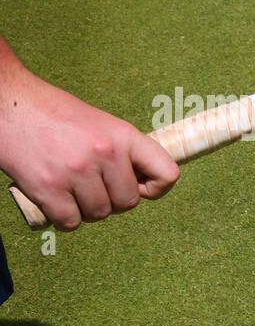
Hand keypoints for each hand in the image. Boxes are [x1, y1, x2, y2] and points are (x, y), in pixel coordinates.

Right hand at [0, 50, 179, 230]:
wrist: (7, 103)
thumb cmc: (54, 114)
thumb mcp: (99, 123)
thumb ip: (121, 151)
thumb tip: (143, 184)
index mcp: (123, 135)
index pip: (167, 174)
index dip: (156, 188)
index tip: (140, 186)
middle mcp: (104, 153)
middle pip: (128, 202)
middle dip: (112, 200)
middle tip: (92, 185)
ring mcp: (76, 172)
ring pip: (99, 214)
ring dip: (86, 209)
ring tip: (71, 188)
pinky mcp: (48, 188)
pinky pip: (70, 223)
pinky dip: (64, 218)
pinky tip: (56, 201)